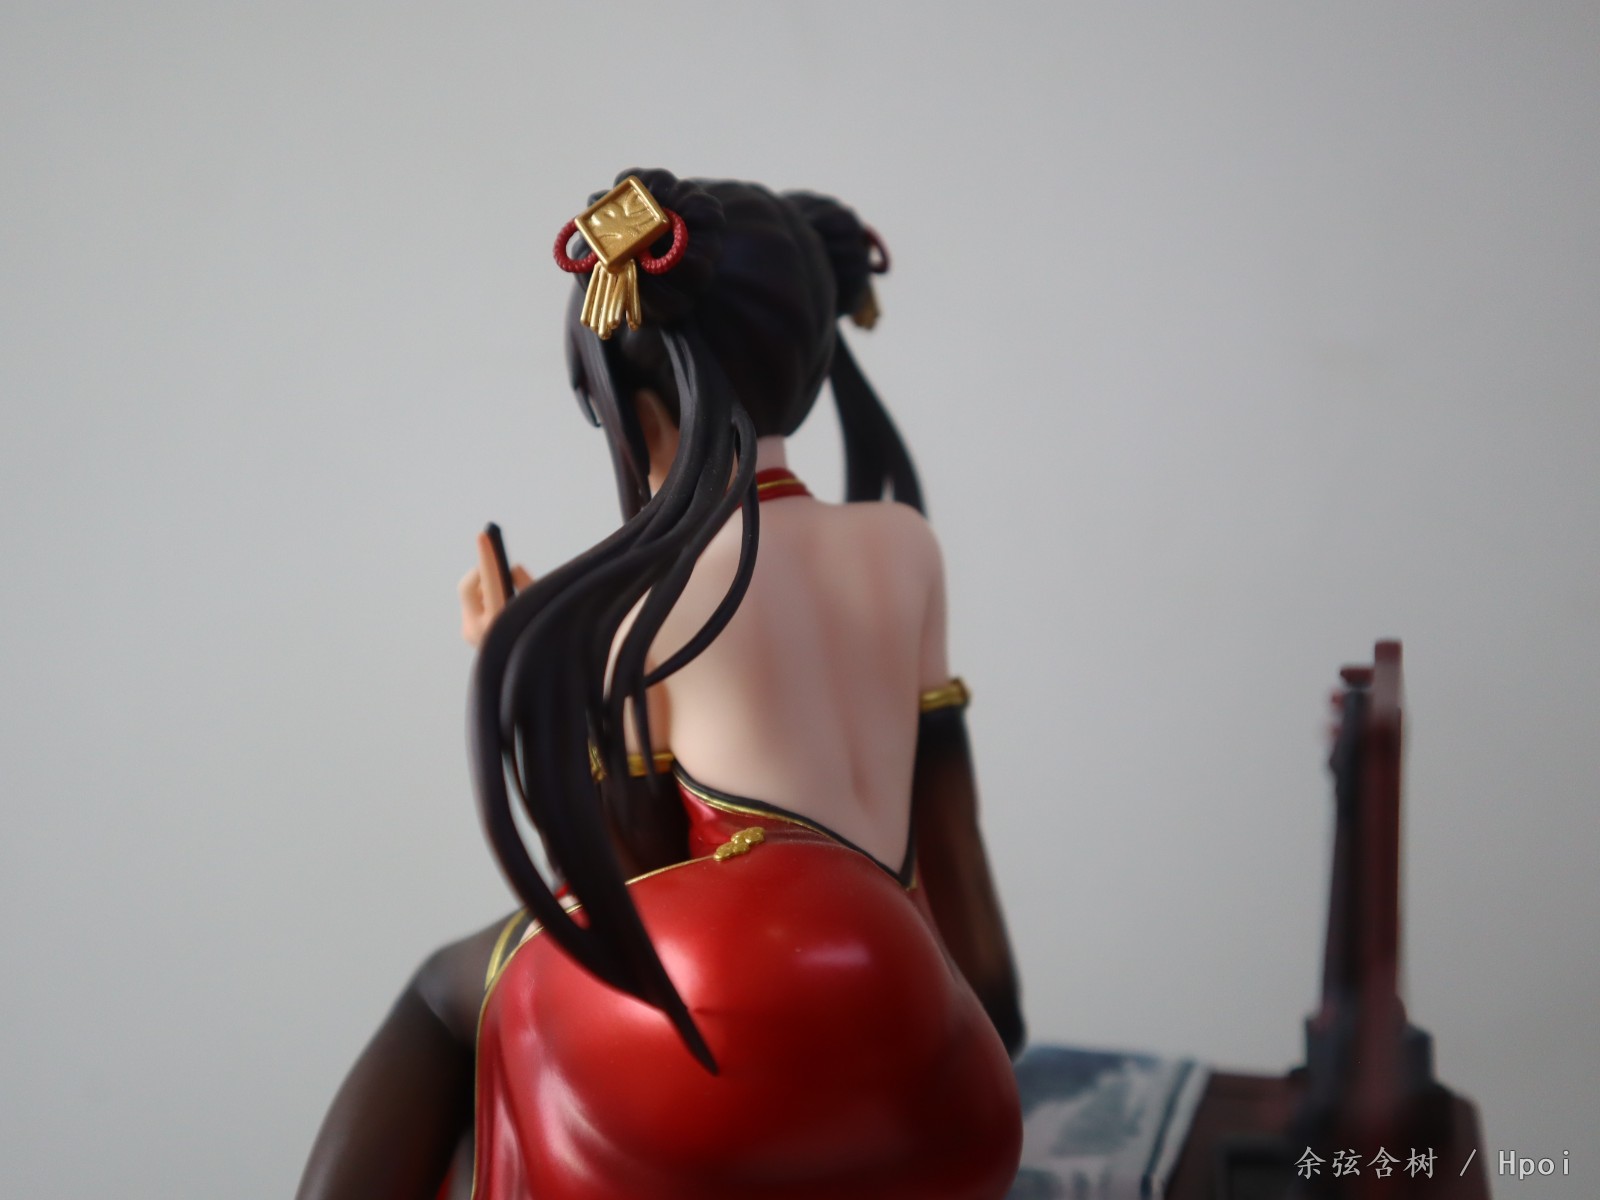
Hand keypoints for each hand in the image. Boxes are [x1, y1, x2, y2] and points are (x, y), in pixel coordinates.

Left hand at [459, 532, 532, 647]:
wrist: (525, 674)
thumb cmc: (540, 634)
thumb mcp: (540, 606)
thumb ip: (526, 584)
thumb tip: (511, 568)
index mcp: (501, 623)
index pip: (490, 582)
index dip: (487, 557)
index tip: (483, 535)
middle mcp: (480, 630)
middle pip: (467, 586)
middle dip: (480, 571)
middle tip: (495, 564)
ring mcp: (469, 633)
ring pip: (472, 595)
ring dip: (486, 588)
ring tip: (507, 598)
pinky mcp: (466, 633)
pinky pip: (473, 605)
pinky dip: (486, 600)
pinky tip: (500, 615)